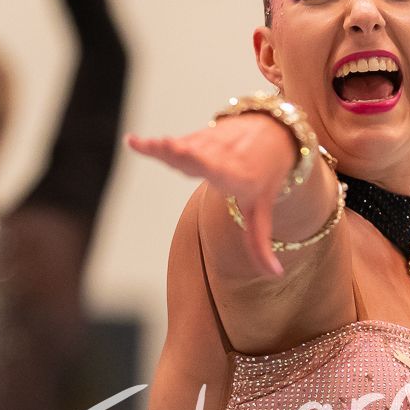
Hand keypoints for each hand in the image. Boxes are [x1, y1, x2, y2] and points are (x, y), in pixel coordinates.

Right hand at [127, 114, 305, 277]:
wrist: (272, 134)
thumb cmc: (265, 177)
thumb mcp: (263, 211)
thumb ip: (260, 244)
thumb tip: (276, 275)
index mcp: (239, 177)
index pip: (220, 170)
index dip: (204, 163)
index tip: (190, 154)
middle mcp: (223, 157)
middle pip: (197, 157)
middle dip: (181, 152)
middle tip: (165, 146)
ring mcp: (210, 143)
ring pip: (184, 148)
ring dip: (164, 148)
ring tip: (144, 144)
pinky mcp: (197, 136)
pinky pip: (176, 143)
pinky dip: (155, 146)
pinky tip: (134, 142)